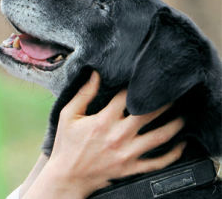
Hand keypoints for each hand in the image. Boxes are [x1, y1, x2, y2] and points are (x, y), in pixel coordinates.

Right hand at [21, 71, 184, 198]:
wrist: (68, 176)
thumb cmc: (67, 144)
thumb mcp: (68, 115)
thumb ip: (84, 94)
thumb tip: (96, 74)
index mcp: (103, 120)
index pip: (126, 96)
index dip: (136, 85)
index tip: (144, 79)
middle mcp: (118, 135)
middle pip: (150, 113)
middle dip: (164, 101)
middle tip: (172, 93)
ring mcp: (127, 153)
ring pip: (160, 136)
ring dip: (176, 124)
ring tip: (183, 115)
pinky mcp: (132, 168)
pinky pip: (159, 162)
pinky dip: (174, 154)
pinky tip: (182, 144)